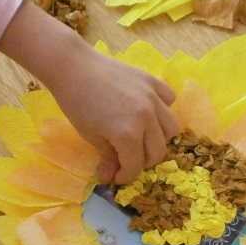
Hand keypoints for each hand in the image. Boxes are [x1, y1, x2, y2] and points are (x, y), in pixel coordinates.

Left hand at [0, 2, 179, 183]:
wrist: (74, 67)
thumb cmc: (77, 104)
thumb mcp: (90, 136)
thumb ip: (108, 158)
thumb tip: (111, 176)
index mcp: (129, 134)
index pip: (136, 165)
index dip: (126, 176)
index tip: (117, 177)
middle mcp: (147, 117)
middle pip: (157, 151)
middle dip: (142, 162)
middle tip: (128, 160)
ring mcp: (153, 98)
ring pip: (171, 129)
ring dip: (159, 139)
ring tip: (143, 138)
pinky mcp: (153, 81)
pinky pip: (169, 100)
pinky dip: (163, 110)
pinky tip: (148, 112)